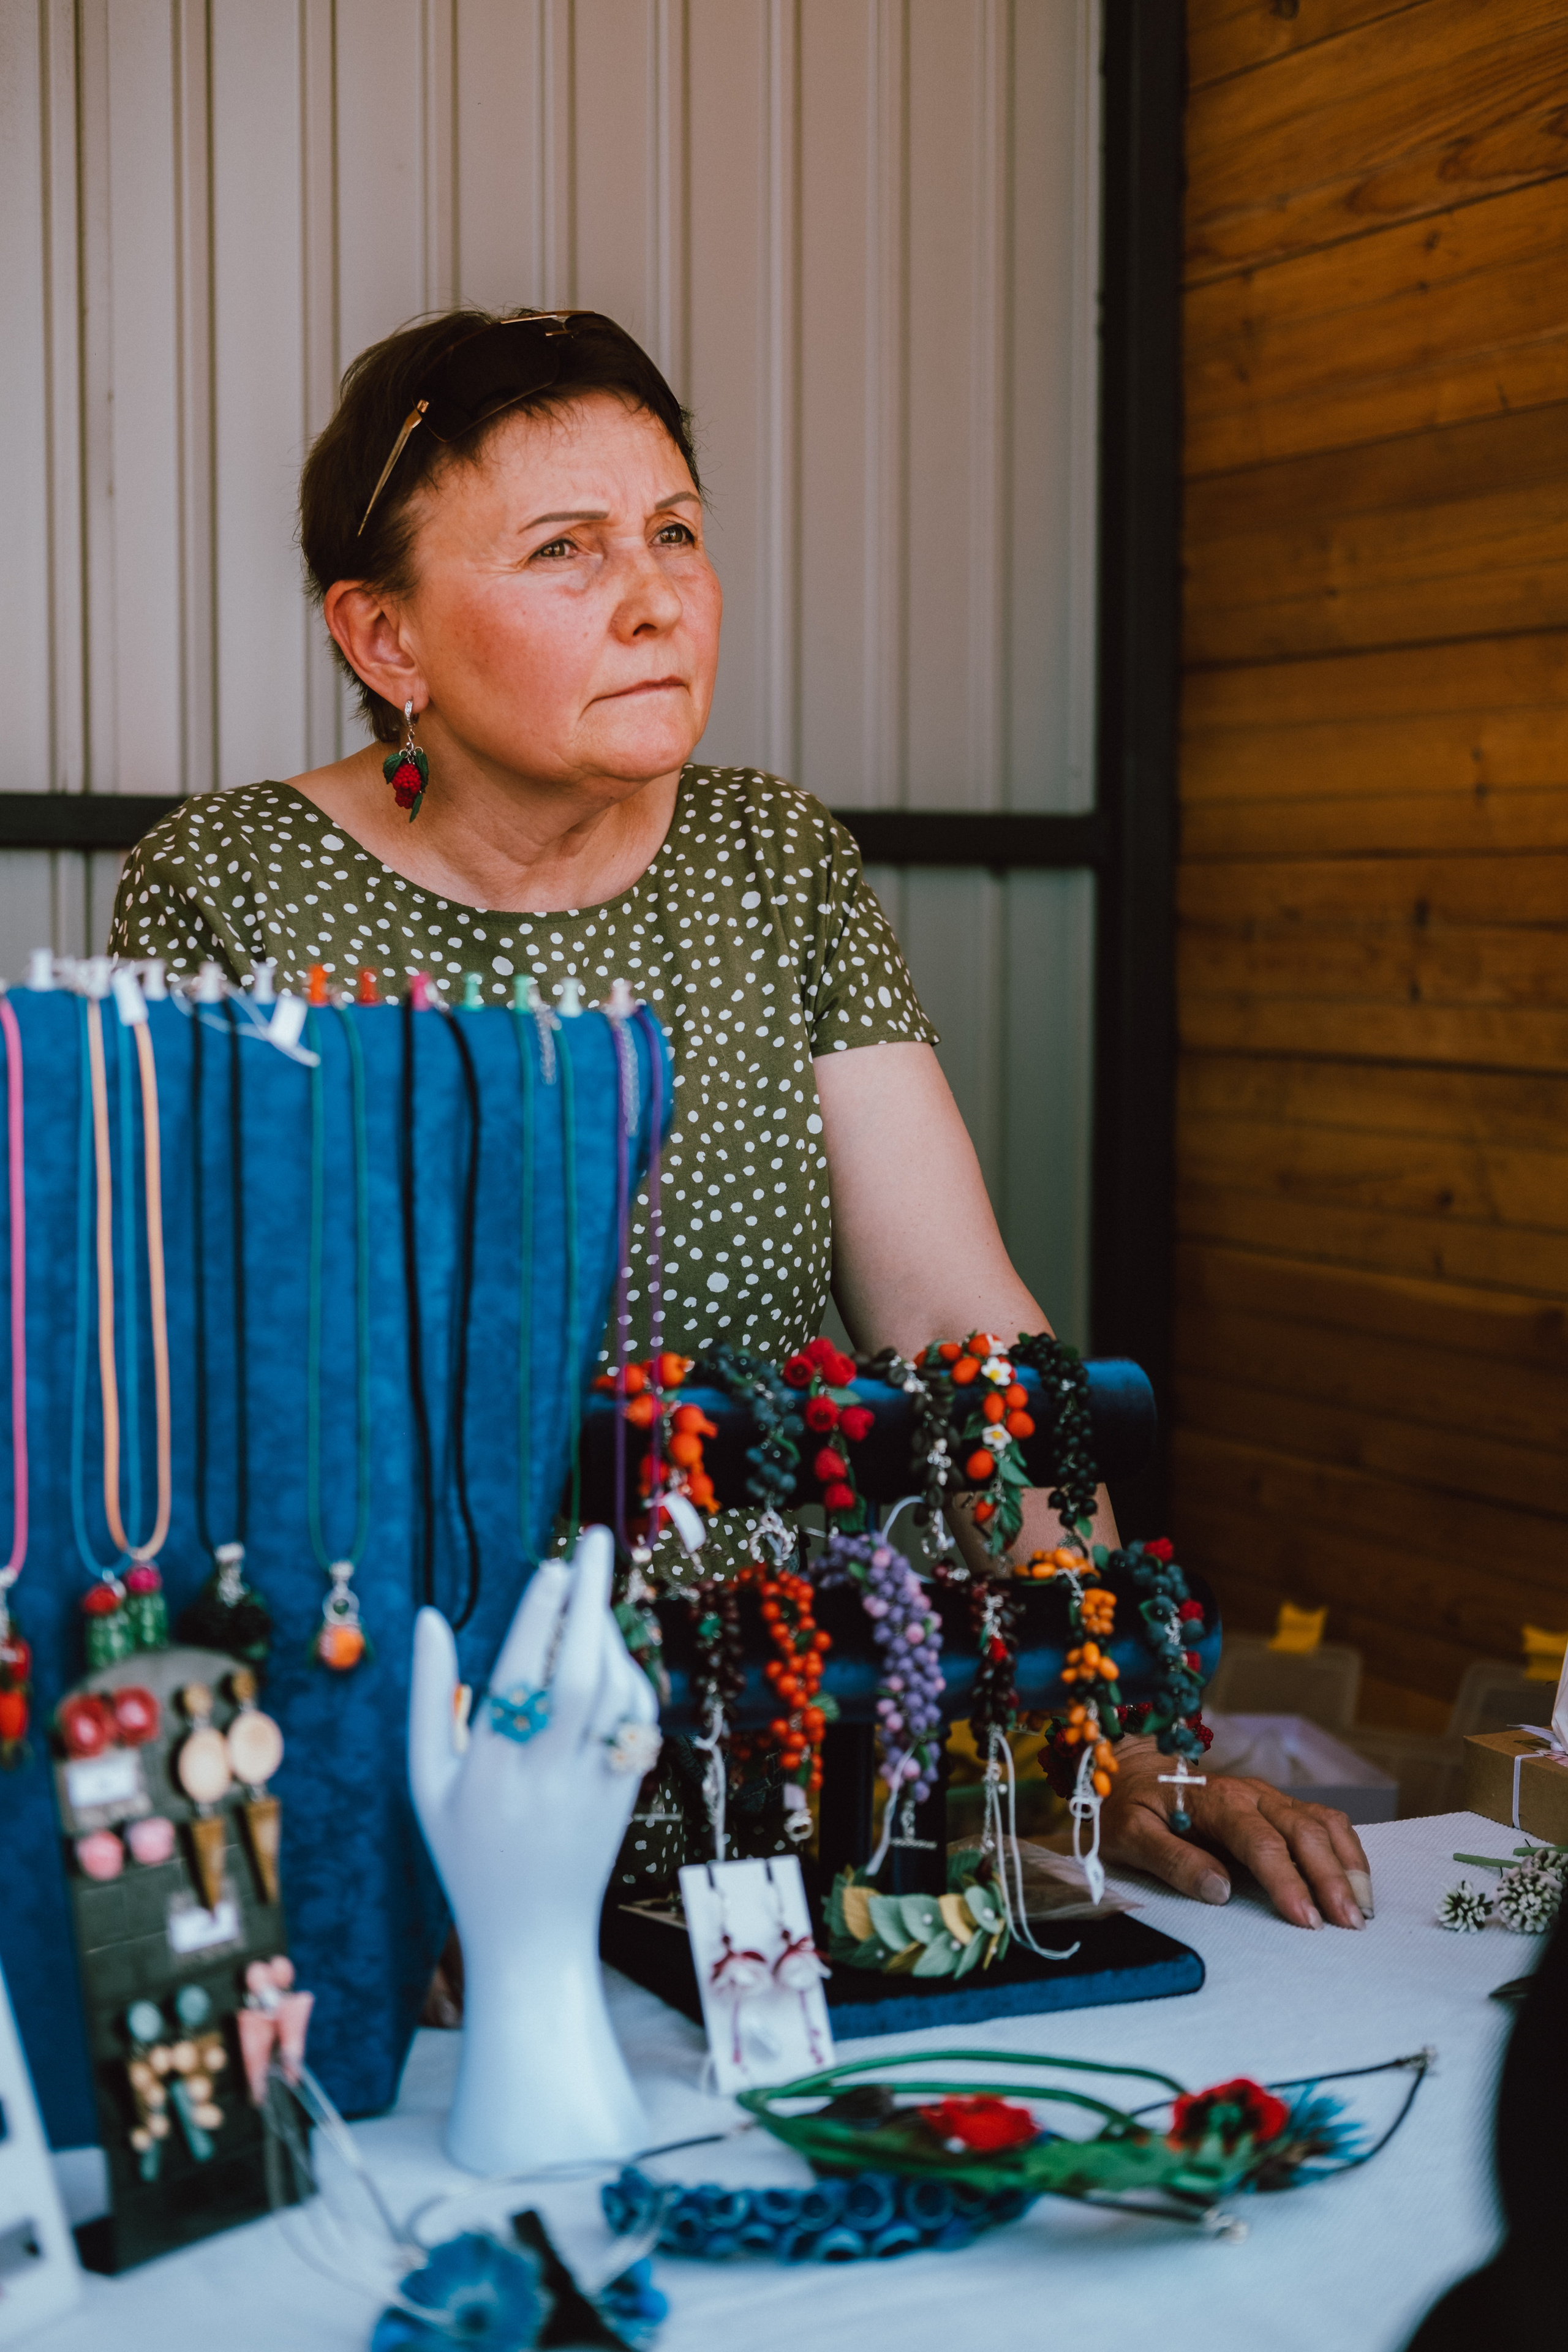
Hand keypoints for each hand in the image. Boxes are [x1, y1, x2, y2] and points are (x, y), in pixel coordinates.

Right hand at [408, 1526, 657, 2171]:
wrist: (531, 1936)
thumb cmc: (466, 1849)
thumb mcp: (427, 1782)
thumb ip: (429, 1698)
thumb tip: (432, 1617)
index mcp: (487, 1778)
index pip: (518, 1687)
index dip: (536, 1624)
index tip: (549, 1567)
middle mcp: (545, 1781)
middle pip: (579, 1680)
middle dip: (589, 1604)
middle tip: (592, 1541)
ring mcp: (593, 1790)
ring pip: (615, 1698)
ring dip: (609, 1634)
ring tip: (591, 1587)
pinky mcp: (628, 1795)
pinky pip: (636, 1722)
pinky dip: (629, 1675)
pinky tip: (608, 1646)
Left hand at [1098, 1736, 1373, 1930]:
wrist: (1131, 1767)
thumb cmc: (1130, 1805)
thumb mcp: (1132, 1835)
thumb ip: (1173, 1861)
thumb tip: (1220, 1890)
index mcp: (1215, 1800)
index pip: (1261, 1842)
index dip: (1287, 1881)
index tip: (1306, 1919)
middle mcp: (1251, 1794)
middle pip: (1303, 1832)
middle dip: (1331, 1878)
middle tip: (1349, 1924)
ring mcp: (1269, 1797)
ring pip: (1322, 1823)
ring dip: (1347, 1864)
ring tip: (1363, 1908)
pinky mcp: (1278, 1806)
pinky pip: (1323, 1821)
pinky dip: (1346, 1849)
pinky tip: (1356, 1881)